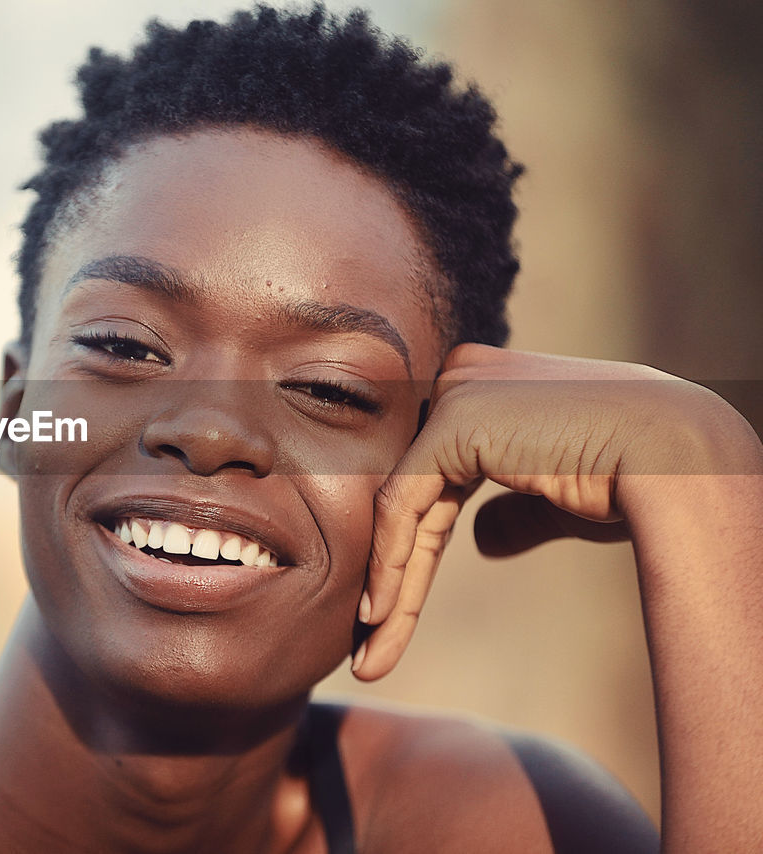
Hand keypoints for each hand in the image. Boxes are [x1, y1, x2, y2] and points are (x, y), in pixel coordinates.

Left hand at [352, 342, 728, 679]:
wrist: (680, 461)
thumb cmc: (638, 479)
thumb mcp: (561, 494)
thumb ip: (518, 506)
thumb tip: (480, 537)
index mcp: (490, 386)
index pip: (435, 481)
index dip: (413, 553)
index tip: (390, 619)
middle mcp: (464, 377)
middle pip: (412, 494)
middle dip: (390, 573)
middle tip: (368, 642)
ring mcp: (455, 391)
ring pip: (401, 506)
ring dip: (385, 585)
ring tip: (370, 654)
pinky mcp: (453, 418)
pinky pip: (404, 503)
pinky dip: (390, 563)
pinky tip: (381, 617)